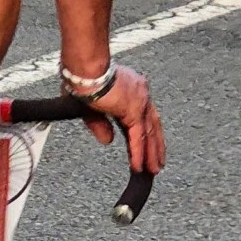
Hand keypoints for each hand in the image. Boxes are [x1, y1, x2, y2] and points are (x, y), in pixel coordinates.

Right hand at [69, 63, 164, 178]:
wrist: (84, 70)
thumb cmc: (82, 78)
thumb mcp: (89, 107)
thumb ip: (100, 125)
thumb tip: (108, 140)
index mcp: (131, 88)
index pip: (143, 115)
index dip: (145, 131)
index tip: (148, 143)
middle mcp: (140, 93)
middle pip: (152, 125)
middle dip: (155, 145)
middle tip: (157, 161)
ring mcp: (139, 101)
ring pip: (149, 133)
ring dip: (151, 153)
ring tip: (153, 169)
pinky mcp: (134, 111)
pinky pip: (138, 137)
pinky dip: (138, 153)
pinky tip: (138, 166)